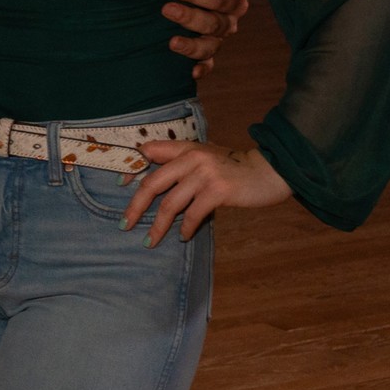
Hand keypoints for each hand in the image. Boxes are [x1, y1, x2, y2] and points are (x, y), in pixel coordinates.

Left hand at [122, 138, 291, 243]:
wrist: (269, 172)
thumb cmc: (234, 168)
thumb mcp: (206, 156)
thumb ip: (182, 161)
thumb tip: (151, 177)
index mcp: (187, 148)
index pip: (150, 153)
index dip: (132, 169)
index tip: (120, 186)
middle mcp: (193, 158)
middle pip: (153, 184)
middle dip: (135, 207)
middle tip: (125, 224)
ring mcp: (205, 174)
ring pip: (170, 204)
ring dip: (158, 226)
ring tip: (150, 241)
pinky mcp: (218, 191)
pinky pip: (192, 214)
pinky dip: (185, 228)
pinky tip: (183, 236)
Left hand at [164, 0, 250, 79]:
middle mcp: (228, 20)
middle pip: (213, 24)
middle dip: (190, 17)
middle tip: (167, 9)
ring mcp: (217, 37)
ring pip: (210, 46)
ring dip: (192, 46)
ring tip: (171, 42)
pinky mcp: (207, 51)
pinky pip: (209, 63)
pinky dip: (203, 69)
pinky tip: (191, 73)